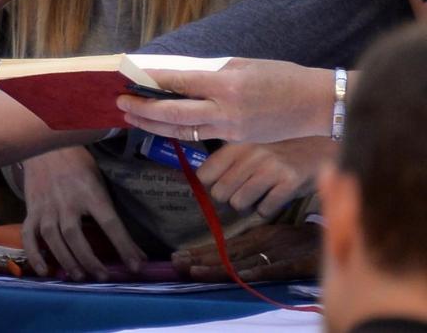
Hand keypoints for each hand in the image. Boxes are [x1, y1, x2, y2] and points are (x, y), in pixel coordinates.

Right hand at [20, 146, 145, 280]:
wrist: (44, 145)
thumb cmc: (77, 164)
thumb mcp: (99, 181)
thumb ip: (112, 212)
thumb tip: (136, 249)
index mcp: (89, 191)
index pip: (110, 222)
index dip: (124, 246)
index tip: (136, 266)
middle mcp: (66, 200)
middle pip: (75, 235)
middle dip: (89, 260)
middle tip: (102, 278)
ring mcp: (45, 206)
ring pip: (53, 238)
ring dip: (66, 260)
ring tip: (78, 277)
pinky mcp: (31, 210)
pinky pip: (29, 235)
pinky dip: (35, 254)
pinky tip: (44, 271)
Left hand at [116, 59, 332, 143]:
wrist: (317, 104)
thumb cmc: (282, 76)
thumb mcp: (244, 65)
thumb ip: (211, 73)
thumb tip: (179, 76)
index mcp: (226, 84)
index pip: (178, 81)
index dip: (150, 80)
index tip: (129, 75)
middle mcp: (225, 109)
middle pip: (172, 113)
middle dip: (142, 108)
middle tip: (120, 101)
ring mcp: (230, 128)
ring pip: (182, 130)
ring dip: (153, 124)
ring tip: (132, 117)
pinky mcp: (236, 140)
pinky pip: (200, 135)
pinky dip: (177, 130)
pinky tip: (162, 124)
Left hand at [174, 223, 319, 281]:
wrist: (336, 236)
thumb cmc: (300, 240)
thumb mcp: (272, 239)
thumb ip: (251, 247)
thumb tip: (227, 258)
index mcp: (256, 238)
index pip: (223, 248)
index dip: (200, 253)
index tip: (178, 256)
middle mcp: (262, 244)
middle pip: (227, 255)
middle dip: (200, 260)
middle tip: (176, 262)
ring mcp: (277, 254)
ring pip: (243, 263)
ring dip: (217, 267)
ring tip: (193, 270)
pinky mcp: (295, 264)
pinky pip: (274, 269)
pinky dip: (257, 272)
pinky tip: (240, 275)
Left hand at [195, 138, 334, 217]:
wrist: (319, 147)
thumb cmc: (279, 150)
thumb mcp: (250, 147)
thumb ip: (228, 161)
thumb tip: (203, 182)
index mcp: (236, 146)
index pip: (205, 174)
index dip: (210, 185)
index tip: (219, 186)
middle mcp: (250, 155)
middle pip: (219, 193)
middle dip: (228, 198)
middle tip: (242, 193)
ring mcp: (270, 169)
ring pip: (239, 203)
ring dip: (247, 205)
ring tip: (258, 196)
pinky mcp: (289, 182)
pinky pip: (265, 209)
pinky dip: (266, 210)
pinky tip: (273, 199)